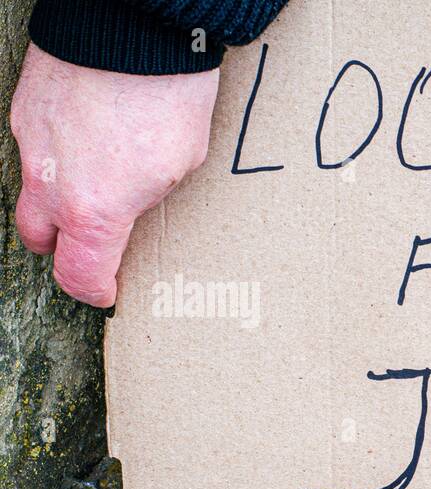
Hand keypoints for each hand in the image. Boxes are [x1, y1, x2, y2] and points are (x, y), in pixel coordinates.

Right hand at [9, 44, 217, 306]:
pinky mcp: (25, 108)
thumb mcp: (178, 170)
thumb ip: (143, 201)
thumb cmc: (169, 99)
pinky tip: (86, 143)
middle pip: (39, 238)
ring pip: (31, 190)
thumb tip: (132, 211)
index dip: (94, 291)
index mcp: (93, 211)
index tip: (108, 290)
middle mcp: (51, 183)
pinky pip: (33, 148)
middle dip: (64, 248)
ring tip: (96, 186)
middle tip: (93, 244)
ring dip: (57, 199)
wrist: (135, 29)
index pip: (77, 275)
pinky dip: (54, 157)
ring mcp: (31, 142)